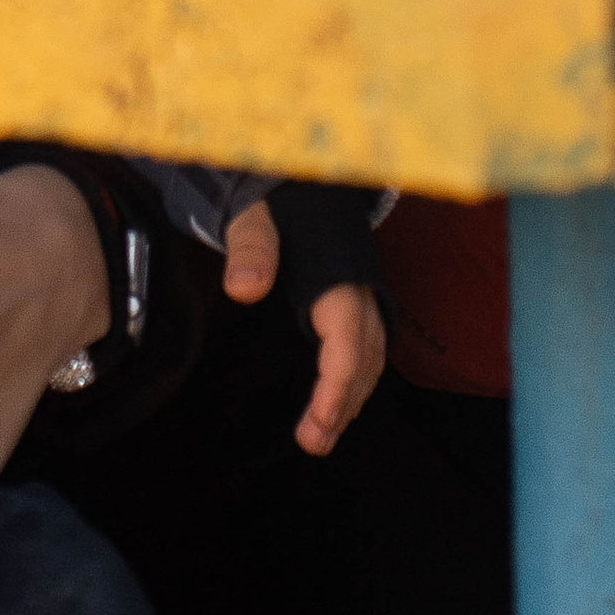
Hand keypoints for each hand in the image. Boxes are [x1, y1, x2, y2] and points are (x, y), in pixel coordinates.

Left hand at [220, 204, 387, 455]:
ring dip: (352, 396)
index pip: (348, 336)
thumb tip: (243, 289)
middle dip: (345, 401)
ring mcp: (359, 291)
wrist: (300, 173)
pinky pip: (366, 344)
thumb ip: (250, 246)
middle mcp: (356, 286)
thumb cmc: (276, 196)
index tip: (320, 421)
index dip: (339, 383)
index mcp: (335, 271)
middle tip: (314, 442)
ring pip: (371, 353)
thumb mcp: (254, 213)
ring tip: (322, 435)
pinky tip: (339, 399)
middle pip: (364, 353)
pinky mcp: (351, 296)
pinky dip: (356, 377)